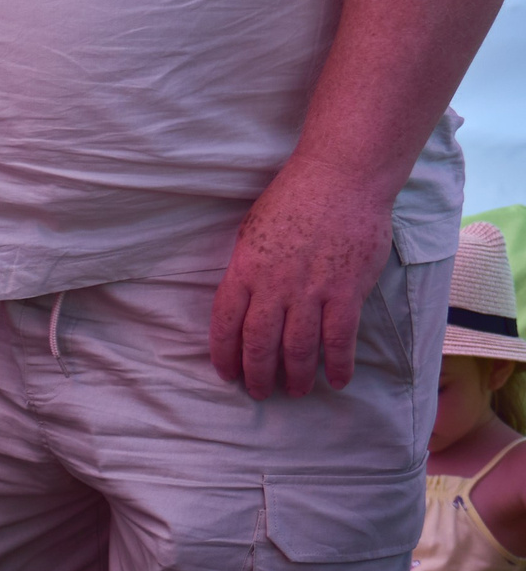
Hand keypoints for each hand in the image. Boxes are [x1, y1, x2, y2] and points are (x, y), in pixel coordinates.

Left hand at [209, 157, 394, 398]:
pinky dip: (337, 363)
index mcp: (245, 271)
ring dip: (295, 376)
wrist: (342, 178)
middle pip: (259, 344)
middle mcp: (274, 286)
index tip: (227, 373)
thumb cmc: (293, 199)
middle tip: (259, 392)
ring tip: (294, 391)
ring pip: (298, 348)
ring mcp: (311, 291)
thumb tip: (244, 302)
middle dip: (257, 374)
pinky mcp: (346, 291)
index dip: (225, 354)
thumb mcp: (252, 233)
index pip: (226, 324)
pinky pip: (340, 338)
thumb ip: (247, 270)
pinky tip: (337, 380)